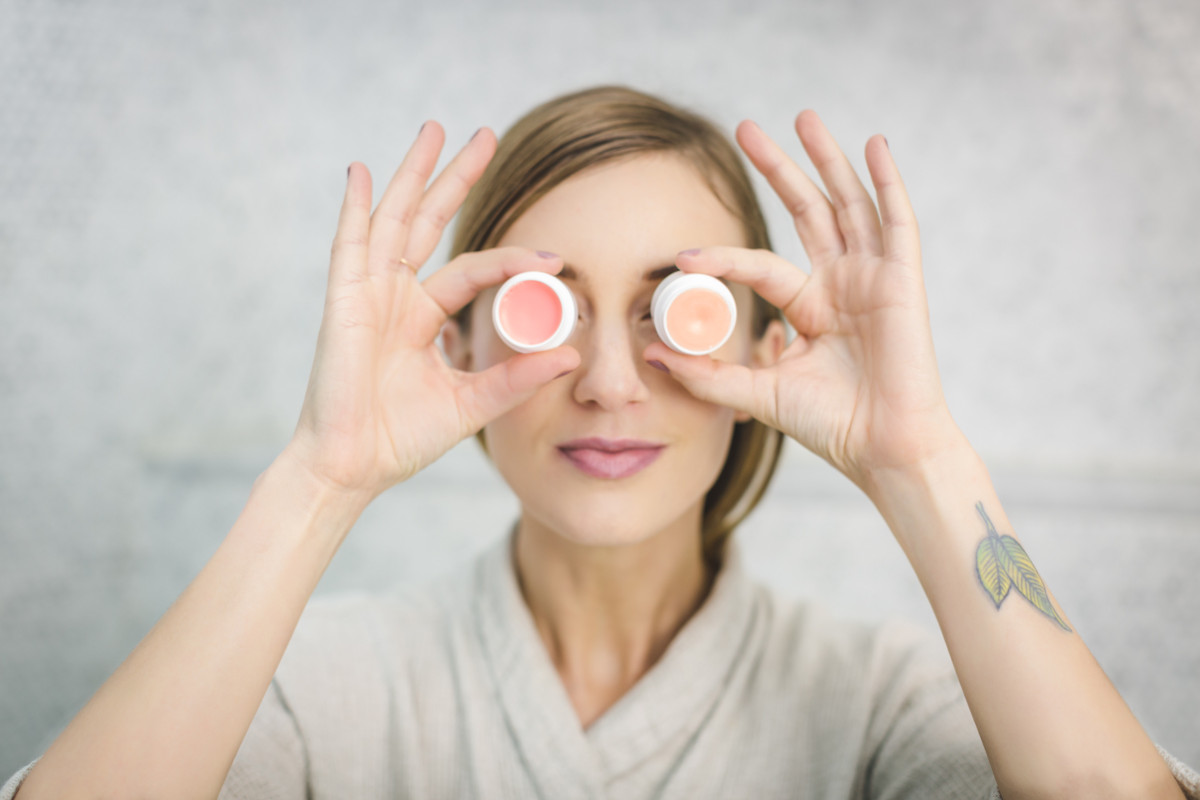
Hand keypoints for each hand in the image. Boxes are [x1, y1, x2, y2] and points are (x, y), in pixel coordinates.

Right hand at [286, 123, 579, 501]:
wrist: (355, 465)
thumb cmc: (403, 438)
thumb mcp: (472, 404)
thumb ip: (516, 378)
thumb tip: (571, 356)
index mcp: (423, 317)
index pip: (474, 269)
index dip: (513, 260)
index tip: (556, 259)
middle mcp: (396, 295)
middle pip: (430, 221)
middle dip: (456, 178)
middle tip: (486, 135)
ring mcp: (368, 293)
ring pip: (395, 219)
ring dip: (414, 174)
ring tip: (434, 130)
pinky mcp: (343, 302)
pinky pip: (349, 245)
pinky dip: (356, 208)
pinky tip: (364, 172)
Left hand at [643, 111, 964, 492]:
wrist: (881, 449)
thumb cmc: (830, 425)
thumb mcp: (757, 393)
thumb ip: (708, 374)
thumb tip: (652, 354)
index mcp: (808, 306)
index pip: (760, 264)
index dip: (722, 258)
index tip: (681, 257)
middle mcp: (840, 283)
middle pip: (806, 211)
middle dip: (778, 169)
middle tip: (745, 128)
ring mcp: (872, 277)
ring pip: (847, 203)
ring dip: (826, 159)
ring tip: (802, 116)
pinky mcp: (903, 281)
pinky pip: (897, 222)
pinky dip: (888, 182)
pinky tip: (874, 145)